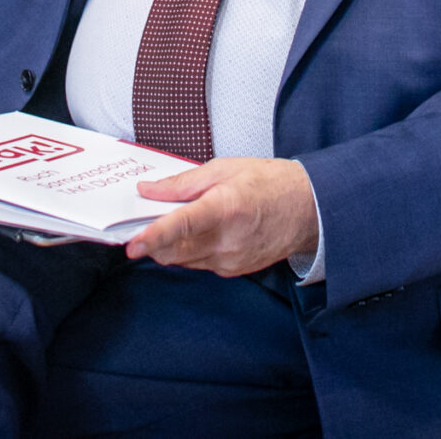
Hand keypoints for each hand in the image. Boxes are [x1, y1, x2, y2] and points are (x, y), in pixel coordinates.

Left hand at [126, 158, 319, 276]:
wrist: (308, 209)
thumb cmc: (268, 183)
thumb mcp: (223, 169)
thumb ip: (182, 183)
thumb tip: (147, 190)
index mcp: (225, 208)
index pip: (182, 226)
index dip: (153, 236)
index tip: (132, 245)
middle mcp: (228, 240)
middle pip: (174, 251)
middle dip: (152, 241)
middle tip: (141, 223)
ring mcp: (231, 260)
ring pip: (183, 260)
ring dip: (170, 246)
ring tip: (175, 222)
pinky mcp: (233, 271)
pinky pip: (199, 263)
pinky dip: (189, 250)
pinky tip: (199, 233)